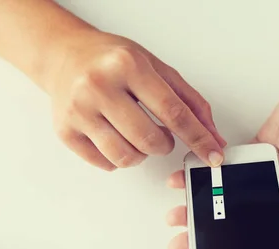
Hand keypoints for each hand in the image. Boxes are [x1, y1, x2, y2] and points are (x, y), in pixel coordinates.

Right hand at [47, 30, 225, 169]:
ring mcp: (79, 111)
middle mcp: (99, 86)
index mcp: (127, 66)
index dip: (198, 138)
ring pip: (126, 157)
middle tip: (160, 134)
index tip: (213, 155)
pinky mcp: (65, 131)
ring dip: (141, 154)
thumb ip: (190, 102)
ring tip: (137, 134)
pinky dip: (119, 158)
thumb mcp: (157, 68)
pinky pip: (106, 164)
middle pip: (150, 140)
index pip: (173, 112)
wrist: (65, 56)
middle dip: (165, 145)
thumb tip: (213, 137)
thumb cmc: (113, 61)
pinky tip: (116, 137)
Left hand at [165, 65, 278, 248]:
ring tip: (179, 211)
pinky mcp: (261, 152)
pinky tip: (191, 176)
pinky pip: (233, 168)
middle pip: (246, 220)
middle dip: (214, 233)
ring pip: (234, 197)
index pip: (273, 236)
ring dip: (207, 205)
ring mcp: (272, 173)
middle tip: (183, 242)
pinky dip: (211, 173)